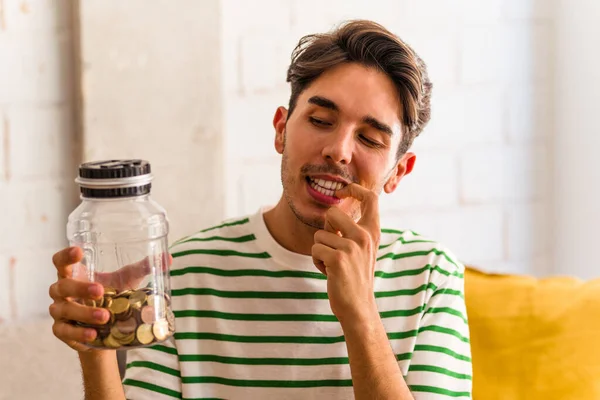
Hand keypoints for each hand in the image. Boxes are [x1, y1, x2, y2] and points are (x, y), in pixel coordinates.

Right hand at [48, 247, 170, 351]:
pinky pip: (65, 331)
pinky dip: (79, 333)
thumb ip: (143, 268)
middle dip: (80, 287)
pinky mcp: (62, 331)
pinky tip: (93, 334)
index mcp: (75, 274)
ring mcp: (60, 311)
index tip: (79, 251)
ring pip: (63, 309)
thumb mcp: (127, 281)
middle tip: (100, 290)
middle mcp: (62, 291)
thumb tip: (168, 258)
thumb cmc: (112, 297)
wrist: (106, 329)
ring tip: (105, 317)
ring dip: (84, 313)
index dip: (66, 256)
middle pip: (61, 285)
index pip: (60, 262)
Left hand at [311, 183, 380, 324]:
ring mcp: (351, 246)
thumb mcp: (362, 250)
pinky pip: (315, 249)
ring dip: (320, 250)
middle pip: (332, 212)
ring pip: (319, 235)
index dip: (355, 188)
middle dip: (325, 228)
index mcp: (372, 232)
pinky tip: (328, 273)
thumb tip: (331, 214)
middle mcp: (364, 236)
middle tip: (332, 246)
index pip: (371, 198)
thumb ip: (353, 231)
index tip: (343, 190)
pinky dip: (317, 262)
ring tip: (333, 265)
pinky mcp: (337, 258)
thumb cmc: (356, 278)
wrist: (359, 307)